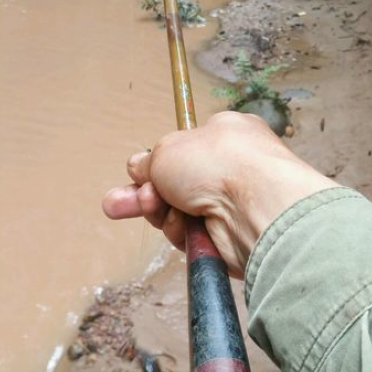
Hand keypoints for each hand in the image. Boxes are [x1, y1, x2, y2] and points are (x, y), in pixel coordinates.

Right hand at [102, 111, 334, 277]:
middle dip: (144, 196)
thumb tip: (137, 167)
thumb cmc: (219, 164)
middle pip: (176, 185)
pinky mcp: (230, 237)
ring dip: (160, 213)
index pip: (184, 150)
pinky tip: (182, 226)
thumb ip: (149, 161)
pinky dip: (181, 232)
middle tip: (114, 206)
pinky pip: (191, 236)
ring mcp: (232, 204)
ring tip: (155, 206)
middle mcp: (232, 169)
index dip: (156, 165)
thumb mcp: (167, 149)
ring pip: (179, 213)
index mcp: (226, 134)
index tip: (133, 177)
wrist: (257, 208)